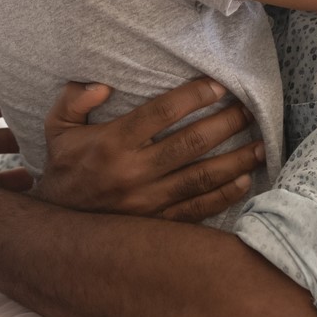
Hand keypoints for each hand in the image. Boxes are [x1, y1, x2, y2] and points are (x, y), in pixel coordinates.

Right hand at [33, 78, 264, 222]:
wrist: (55, 231)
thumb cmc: (63, 169)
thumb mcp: (57, 128)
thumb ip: (74, 99)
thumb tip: (102, 86)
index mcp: (113, 143)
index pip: (162, 113)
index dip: (194, 96)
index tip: (219, 86)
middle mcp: (134, 172)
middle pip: (191, 144)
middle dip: (225, 124)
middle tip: (248, 109)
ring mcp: (149, 202)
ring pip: (201, 178)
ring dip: (236, 160)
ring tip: (261, 145)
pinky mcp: (158, 225)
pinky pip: (198, 209)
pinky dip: (224, 196)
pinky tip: (244, 180)